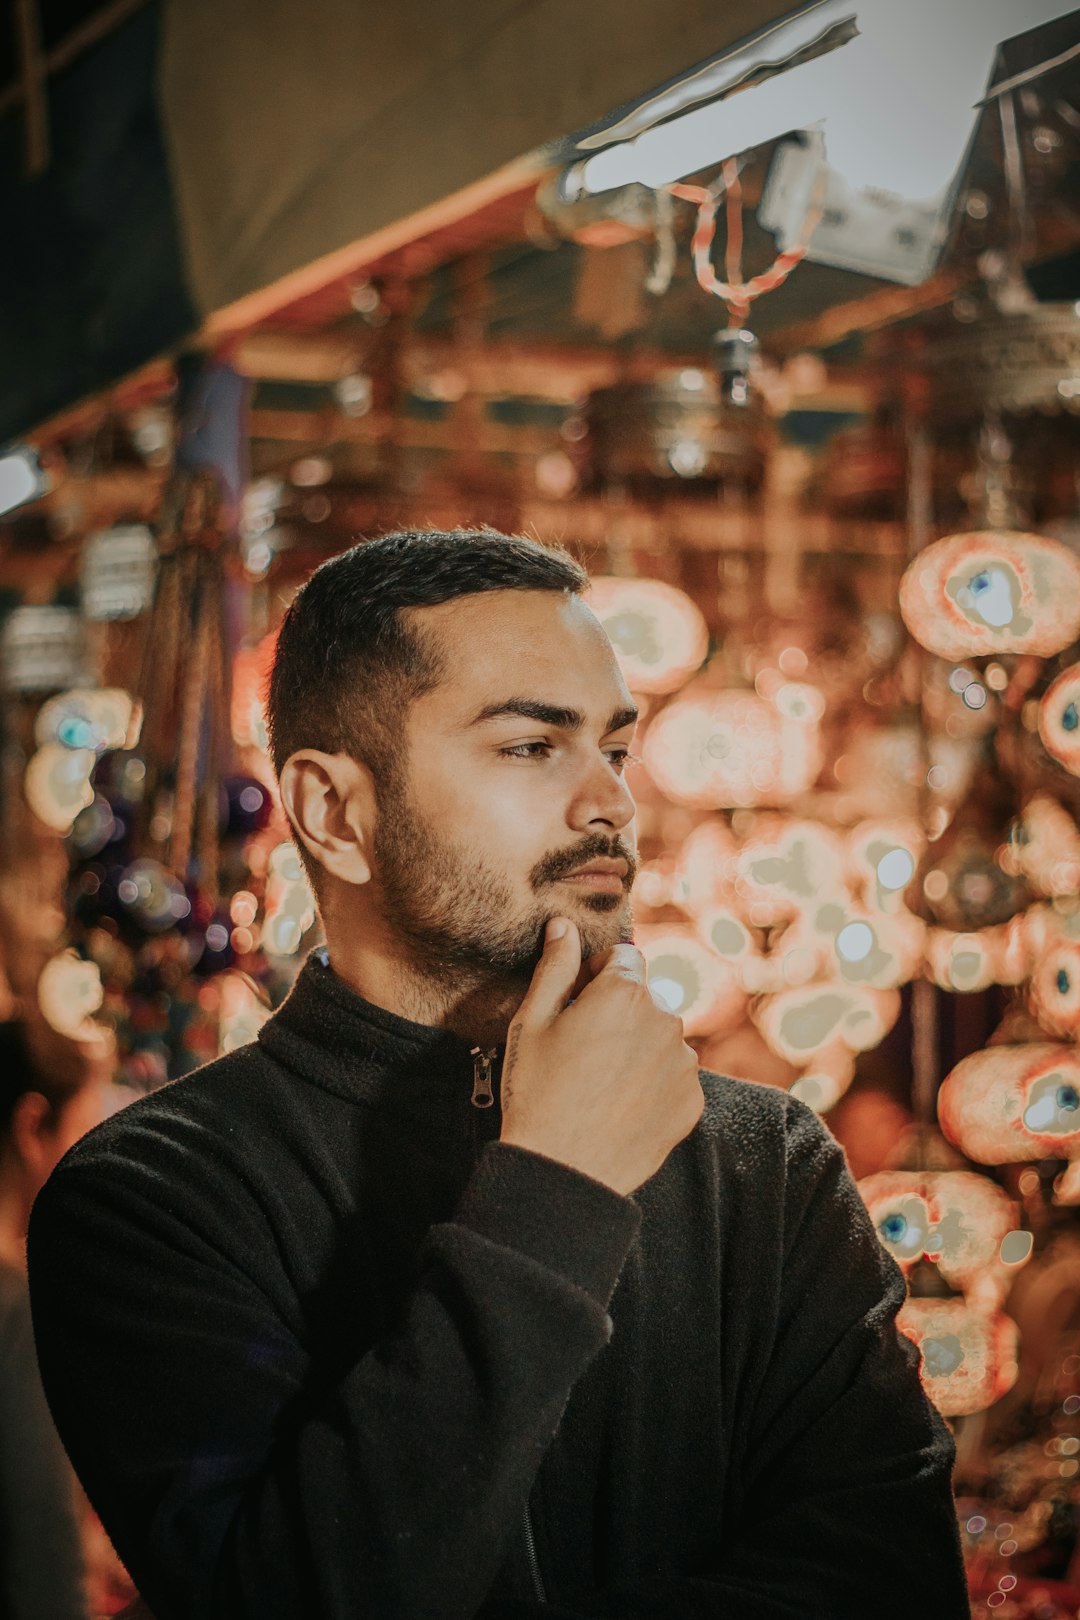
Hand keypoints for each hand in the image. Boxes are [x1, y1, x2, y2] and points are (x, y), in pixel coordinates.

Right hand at [499, 918, 703, 1195]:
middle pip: (643, 998)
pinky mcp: (693, 1100)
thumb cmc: (538, 1094)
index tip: (577, 1006)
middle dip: (619, 1014)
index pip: (622, 958)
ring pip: (661, 1037)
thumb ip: (554, 968)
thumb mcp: (531, 1024)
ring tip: (600, 1085)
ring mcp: (684, 1063)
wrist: (564, 1172)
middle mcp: (665, 1019)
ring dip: (639, 1048)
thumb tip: (563, 926)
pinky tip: (621, 1106)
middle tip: (582, 1053)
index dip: (595, 977)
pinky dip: (653, 1083)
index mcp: (624, 994)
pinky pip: (674, 1076)